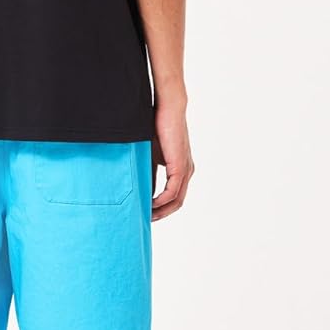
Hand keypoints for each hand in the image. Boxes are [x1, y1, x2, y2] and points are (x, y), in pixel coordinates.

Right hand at [150, 100, 193, 220]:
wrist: (168, 109)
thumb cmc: (157, 127)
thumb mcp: (151, 155)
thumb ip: (149, 173)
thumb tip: (142, 191)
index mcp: (181, 169)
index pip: (174, 196)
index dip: (161, 207)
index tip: (146, 213)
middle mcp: (187, 171)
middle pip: (177, 203)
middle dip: (161, 214)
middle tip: (145, 220)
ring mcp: (185, 170)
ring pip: (176, 200)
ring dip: (161, 211)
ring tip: (146, 216)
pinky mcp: (181, 167)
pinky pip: (172, 192)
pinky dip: (161, 201)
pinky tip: (150, 204)